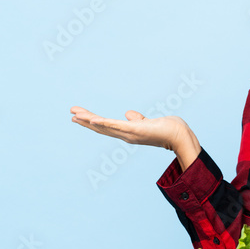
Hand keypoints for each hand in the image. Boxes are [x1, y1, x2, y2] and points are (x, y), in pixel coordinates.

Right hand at [70, 107, 201, 169]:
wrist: (178, 135)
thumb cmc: (166, 129)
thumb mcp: (147, 122)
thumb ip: (137, 119)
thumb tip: (129, 114)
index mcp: (127, 133)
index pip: (106, 126)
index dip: (92, 122)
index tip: (79, 116)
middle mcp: (126, 135)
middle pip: (101, 127)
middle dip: (85, 120)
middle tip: (71, 113)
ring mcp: (129, 133)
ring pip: (105, 126)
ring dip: (89, 121)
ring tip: (75, 115)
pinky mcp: (135, 130)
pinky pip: (116, 126)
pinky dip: (104, 123)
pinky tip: (93, 119)